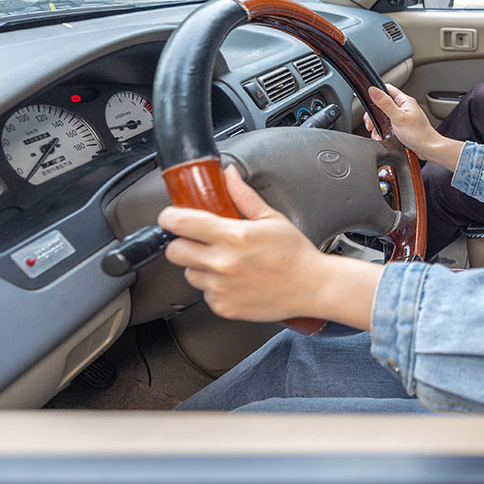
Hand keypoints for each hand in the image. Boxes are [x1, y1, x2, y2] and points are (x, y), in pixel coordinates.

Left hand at [158, 166, 334, 322]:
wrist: (313, 287)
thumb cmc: (295, 254)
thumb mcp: (272, 219)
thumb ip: (243, 197)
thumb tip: (228, 176)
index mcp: (233, 236)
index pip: (180, 223)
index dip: (170, 217)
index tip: (172, 217)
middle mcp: (223, 263)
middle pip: (174, 251)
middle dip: (183, 243)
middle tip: (199, 241)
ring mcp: (221, 288)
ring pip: (189, 274)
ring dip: (200, 267)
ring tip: (226, 263)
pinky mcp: (223, 307)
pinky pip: (204, 294)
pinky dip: (215, 287)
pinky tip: (235, 280)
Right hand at [366, 83, 462, 169]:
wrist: (429, 149)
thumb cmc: (418, 134)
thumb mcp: (398, 117)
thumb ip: (385, 103)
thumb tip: (373, 90)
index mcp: (404, 100)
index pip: (386, 89)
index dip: (375, 93)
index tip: (367, 102)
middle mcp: (404, 107)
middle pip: (382, 104)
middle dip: (374, 114)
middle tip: (371, 124)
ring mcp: (403, 116)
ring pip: (384, 116)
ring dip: (378, 125)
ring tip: (377, 133)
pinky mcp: (402, 126)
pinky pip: (388, 125)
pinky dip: (383, 130)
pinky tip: (382, 136)